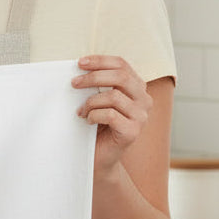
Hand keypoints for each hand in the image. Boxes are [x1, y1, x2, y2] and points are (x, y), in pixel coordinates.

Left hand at [72, 55, 152, 175]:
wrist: (100, 157)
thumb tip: (81, 65)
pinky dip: (94, 115)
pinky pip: (110, 115)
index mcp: (137, 87)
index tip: (80, 63)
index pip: (122, 65)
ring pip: (113, 96)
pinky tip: (88, 121)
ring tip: (81, 111)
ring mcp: (141, 117)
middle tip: (74, 83)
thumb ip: (98, 83)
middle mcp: (144, 100)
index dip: (100, 61)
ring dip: (91, 102)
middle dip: (93, 77)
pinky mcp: (133, 131)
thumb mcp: (99, 99)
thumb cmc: (97, 126)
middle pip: (120, 77)